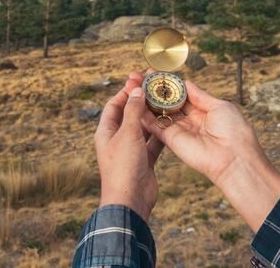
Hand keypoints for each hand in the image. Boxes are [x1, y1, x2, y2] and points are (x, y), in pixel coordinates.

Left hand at [94, 72, 165, 221]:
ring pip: (143, 128)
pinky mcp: (144, 160)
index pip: (114, 105)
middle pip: (130, 114)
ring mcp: (131, 150)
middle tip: (156, 87)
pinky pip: (154, 143)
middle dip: (142, 101)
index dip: (126, 91)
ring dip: (153, 116)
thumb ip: (133, 111)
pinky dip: (161, 134)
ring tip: (167, 102)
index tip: (139, 79)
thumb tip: (136, 90)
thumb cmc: (123, 167)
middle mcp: (117, 139)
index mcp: (107, 132)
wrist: (130, 201)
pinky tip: (173, 123)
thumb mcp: (128, 134)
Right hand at [139, 73, 279, 231]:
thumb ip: (199, 95)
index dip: (169, 84)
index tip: (156, 73)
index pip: (180, 94)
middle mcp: (189, 121)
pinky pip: (155, 126)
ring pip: (158, 112)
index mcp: (202, 111)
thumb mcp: (219, 106)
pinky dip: (144, 116)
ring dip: (146, 100)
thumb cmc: (234, 131)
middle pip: (167, 102)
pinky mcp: (171, 140)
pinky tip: (134, 102)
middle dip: (154, 90)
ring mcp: (179, 130)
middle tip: (140, 76)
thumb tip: (186, 82)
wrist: (234, 158)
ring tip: (133, 85)